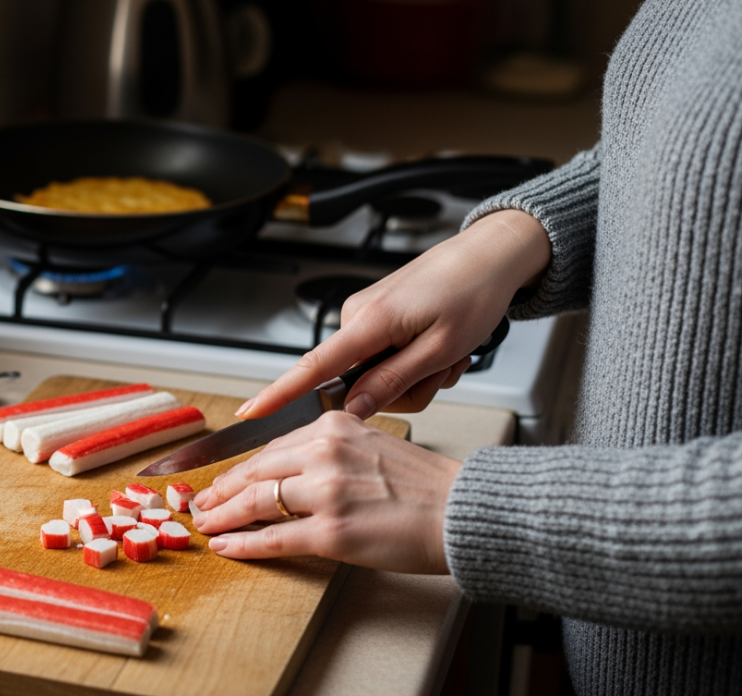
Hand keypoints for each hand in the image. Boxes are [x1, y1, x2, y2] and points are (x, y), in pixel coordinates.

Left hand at [191, 411, 460, 573]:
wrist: (463, 512)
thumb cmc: (426, 485)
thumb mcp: (372, 444)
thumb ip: (331, 451)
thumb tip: (291, 472)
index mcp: (333, 428)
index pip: (271, 448)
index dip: (239, 469)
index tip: (222, 480)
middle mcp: (324, 454)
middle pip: (254, 471)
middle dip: (221, 490)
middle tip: (202, 502)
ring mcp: (325, 493)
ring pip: (255, 502)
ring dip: (222, 516)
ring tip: (206, 524)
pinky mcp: (331, 531)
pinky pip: (272, 538)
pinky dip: (242, 544)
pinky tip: (226, 547)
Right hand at [238, 209, 550, 420]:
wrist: (491, 255)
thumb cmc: (474, 291)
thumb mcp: (441, 350)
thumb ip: (392, 382)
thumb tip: (351, 409)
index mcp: (369, 322)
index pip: (314, 368)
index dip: (280, 393)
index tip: (251, 411)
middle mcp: (358, 316)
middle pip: (358, 383)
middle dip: (405, 389)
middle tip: (443, 369)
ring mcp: (368, 316)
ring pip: (378, 375)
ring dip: (416, 375)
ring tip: (448, 352)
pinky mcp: (379, 317)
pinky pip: (387, 358)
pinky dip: (416, 360)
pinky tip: (441, 345)